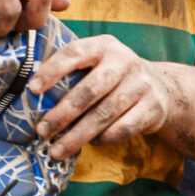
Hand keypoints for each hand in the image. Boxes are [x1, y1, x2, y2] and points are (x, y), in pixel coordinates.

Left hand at [30, 32, 171, 158]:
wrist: (161, 88)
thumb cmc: (114, 77)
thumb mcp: (97, 62)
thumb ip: (72, 71)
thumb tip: (34, 96)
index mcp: (104, 45)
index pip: (74, 53)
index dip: (52, 70)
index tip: (32, 89)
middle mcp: (125, 61)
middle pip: (89, 91)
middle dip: (62, 114)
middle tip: (42, 131)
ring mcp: (141, 84)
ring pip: (104, 115)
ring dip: (77, 136)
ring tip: (56, 150)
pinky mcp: (153, 108)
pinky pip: (122, 129)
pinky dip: (102, 139)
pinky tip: (89, 143)